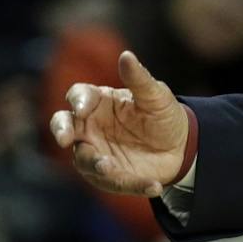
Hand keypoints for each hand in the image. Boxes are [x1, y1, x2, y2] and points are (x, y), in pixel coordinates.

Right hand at [48, 50, 189, 198]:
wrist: (181, 145)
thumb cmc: (162, 114)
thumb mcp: (156, 96)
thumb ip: (139, 79)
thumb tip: (126, 55)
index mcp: (99, 102)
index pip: (78, 96)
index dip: (77, 100)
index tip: (82, 107)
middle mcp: (90, 127)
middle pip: (64, 126)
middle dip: (61, 130)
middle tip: (65, 138)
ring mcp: (97, 152)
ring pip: (84, 159)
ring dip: (95, 164)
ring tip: (109, 167)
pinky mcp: (110, 175)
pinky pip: (114, 182)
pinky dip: (132, 185)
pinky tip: (154, 185)